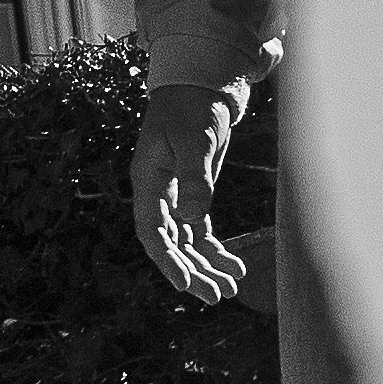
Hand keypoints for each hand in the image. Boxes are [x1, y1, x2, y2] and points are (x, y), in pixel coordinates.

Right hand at [129, 65, 253, 307]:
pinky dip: (215, 250)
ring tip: (228, 290)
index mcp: (148, 182)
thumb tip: (193, 219)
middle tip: (215, 297)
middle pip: (171, 244)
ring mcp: (177, 195)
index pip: (151, 231)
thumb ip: (195, 178)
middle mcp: (159, 193)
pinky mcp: (196, 193)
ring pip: (187, 242)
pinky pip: (202, 231)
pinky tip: (234, 267)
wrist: (203, 87)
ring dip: (205, 266)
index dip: (165, 259)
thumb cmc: (193, 109)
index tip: (183, 283)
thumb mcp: (195, 141)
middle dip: (191, 272)